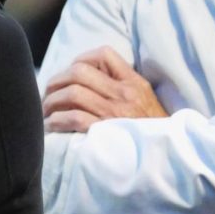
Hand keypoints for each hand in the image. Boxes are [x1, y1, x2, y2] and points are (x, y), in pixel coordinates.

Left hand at [43, 46, 166, 132]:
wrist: (168, 159)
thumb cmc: (153, 132)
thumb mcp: (147, 101)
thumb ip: (124, 88)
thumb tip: (93, 79)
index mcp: (134, 83)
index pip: (104, 55)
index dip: (81, 60)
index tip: (70, 74)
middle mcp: (124, 94)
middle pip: (80, 72)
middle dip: (57, 81)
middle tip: (49, 94)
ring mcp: (115, 113)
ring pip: (73, 93)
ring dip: (52, 102)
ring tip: (46, 111)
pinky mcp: (106, 133)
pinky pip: (74, 118)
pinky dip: (57, 120)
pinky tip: (52, 126)